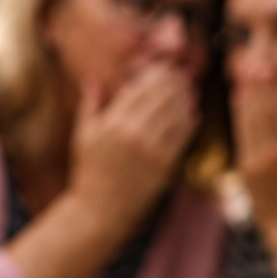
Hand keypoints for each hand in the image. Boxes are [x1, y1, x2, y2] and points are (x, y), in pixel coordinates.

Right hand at [65, 62, 196, 233]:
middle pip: (160, 100)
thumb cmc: (90, 171)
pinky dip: (189, 123)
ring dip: (184, 99)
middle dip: (173, 83)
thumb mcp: (83, 137)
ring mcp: (151, 151)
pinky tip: (193, 112)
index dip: (154, 76)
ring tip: (190, 88)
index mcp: (112, 124)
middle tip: (182, 73)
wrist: (102, 210)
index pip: (139, 90)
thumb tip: (94, 80)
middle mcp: (133, 135)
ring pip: (174, 116)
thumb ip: (91, 106)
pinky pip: (182, 138)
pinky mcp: (165, 166)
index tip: (163, 67)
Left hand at [233, 78, 276, 234]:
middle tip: (254, 63)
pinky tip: (239, 100)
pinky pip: (242, 135)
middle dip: (258, 85)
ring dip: (247, 96)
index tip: (268, 68)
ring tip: (245, 76)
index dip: (272, 87)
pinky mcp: (245, 169)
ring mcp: (258, 160)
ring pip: (250, 119)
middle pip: (264, 110)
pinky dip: (240, 116)